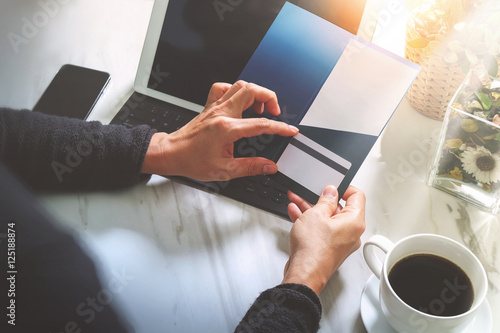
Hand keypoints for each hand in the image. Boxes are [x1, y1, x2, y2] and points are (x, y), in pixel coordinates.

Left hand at [141, 81, 297, 180]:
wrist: (171, 154)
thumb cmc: (192, 161)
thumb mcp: (224, 170)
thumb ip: (250, 167)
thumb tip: (269, 166)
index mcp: (226, 129)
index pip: (260, 124)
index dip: (280, 127)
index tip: (290, 130)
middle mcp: (221, 113)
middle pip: (251, 91)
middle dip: (270, 98)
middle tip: (275, 112)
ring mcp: (215, 107)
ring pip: (240, 86)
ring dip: (255, 93)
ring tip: (261, 109)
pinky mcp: (209, 106)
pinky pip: (224, 88)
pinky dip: (236, 91)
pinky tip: (240, 103)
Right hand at [282, 185, 365, 294]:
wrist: (304, 274)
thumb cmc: (313, 250)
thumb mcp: (316, 214)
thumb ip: (326, 199)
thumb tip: (331, 191)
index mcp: (354, 222)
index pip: (357, 196)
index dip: (344, 187)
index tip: (332, 184)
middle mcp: (351, 233)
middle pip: (340, 208)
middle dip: (321, 198)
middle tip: (310, 191)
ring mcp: (340, 242)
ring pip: (328, 219)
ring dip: (312, 208)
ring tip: (297, 199)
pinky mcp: (329, 248)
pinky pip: (322, 230)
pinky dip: (310, 221)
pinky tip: (296, 213)